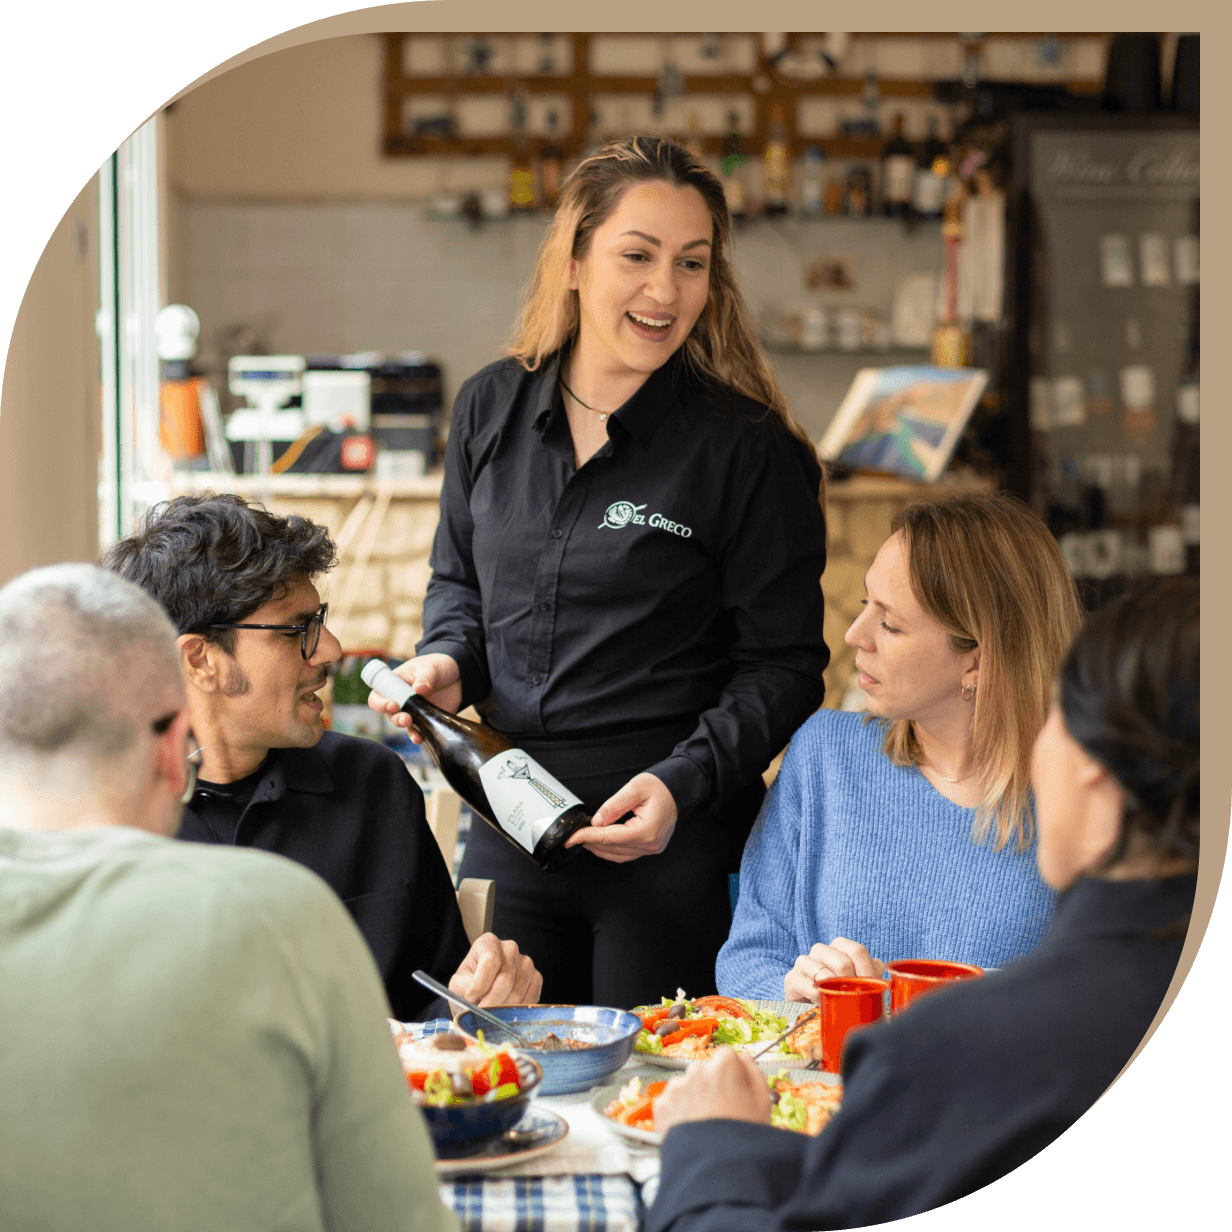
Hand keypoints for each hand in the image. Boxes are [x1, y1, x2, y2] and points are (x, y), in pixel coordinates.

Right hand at [367, 653, 461, 743]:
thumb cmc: (437, 665)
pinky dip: (417, 736)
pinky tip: (419, 738)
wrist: (459, 675)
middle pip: (389, 713)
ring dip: (405, 727)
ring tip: (412, 726)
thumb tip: (419, 689)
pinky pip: (418, 731)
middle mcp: (400, 699)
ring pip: (401, 723)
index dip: (380, 703)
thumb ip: (425, 677)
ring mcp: (413, 711)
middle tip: (406, 718)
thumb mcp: (431, 667)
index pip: (378, 696)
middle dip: (395, 718)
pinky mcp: (425, 719)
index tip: (393, 705)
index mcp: (395, 684)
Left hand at [449, 934, 541, 1007]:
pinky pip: (529, 999)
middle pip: (505, 979)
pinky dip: (516, 1011)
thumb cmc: (468, 985)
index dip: (480, 984)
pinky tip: (505, 1013)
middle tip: (482, 1015)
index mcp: (488, 942)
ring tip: (491, 1014)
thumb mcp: (458, 983)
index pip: (490, 961)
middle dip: (492, 1002)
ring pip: (517, 993)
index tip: (470, 998)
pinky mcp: (537, 978)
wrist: (482, 991)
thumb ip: (465, 987)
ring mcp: (526, 962)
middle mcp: (510, 948)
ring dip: (502, 1009)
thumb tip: (475, 997)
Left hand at [563, 773, 677, 863]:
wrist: (679, 789)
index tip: (572, 837)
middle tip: (573, 836)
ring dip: (599, 848)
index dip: (588, 837)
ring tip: (584, 838)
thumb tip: (596, 822)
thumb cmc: (661, 786)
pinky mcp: (651, 847)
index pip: (610, 838)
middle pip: (613, 849)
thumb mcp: (635, 788)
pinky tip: (600, 842)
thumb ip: (614, 806)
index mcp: (647, 830)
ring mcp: (652, 848)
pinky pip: (627, 854)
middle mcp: (651, 844)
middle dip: (591, 843)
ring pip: (619, 855)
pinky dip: (611, 849)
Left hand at [654, 1047, 772, 1136]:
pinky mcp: (662, 1105)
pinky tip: (692, 1130)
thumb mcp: (762, 1104)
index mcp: (723, 1067)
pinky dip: (678, 1112)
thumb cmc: (742, 1138)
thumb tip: (744, 1057)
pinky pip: (671, 1102)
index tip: (734, 1089)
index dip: (732, 1073)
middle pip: (705, 1071)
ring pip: (687, 1086)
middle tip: (720, 1113)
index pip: (726, 1056)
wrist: (715, 1170)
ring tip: (705, 1126)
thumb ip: (754, 1073)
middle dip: (711, 1086)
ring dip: (693, 1098)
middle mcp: (697, 1071)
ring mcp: (677, 1087)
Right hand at [783, 937, 885, 1002]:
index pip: (857, 951)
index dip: (866, 972)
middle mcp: (821, 950)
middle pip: (842, 963)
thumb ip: (872, 971)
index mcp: (839, 946)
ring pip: (824, 973)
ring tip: (836, 1000)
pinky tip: (821, 1002)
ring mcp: (804, 962)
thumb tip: (881, 969)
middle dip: (851, 985)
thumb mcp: (859, 980)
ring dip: (834, 991)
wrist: (811, 1006)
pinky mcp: (792, 978)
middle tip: (853, 999)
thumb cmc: (840, 991)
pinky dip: (818, 997)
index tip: (869, 989)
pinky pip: (808, 986)